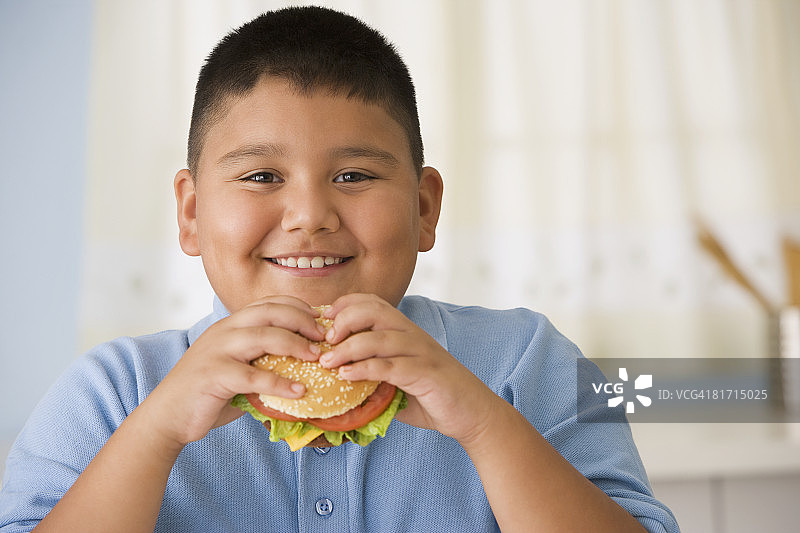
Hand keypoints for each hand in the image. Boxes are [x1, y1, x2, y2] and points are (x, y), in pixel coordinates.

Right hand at [140, 296, 325, 449]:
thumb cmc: (208, 393)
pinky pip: (254, 376)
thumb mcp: (237, 367)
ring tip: (318, 358)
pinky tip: (300, 391)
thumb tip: (303, 366)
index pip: (269, 303)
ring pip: (263, 336)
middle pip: (270, 312)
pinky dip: (280, 383)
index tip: (320, 320)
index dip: (298, 307)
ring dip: (296, 345)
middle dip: (302, 321)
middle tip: (324, 337)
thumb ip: (262, 360)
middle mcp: (224, 331)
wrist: (168, 416)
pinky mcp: (214, 375)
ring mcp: (218, 351)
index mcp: (230, 325)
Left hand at [318, 293, 500, 444]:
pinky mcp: (425, 374)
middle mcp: (412, 335)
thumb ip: (372, 375)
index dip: (345, 305)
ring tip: (326, 362)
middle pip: (373, 311)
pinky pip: (390, 367)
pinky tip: (346, 376)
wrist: (471, 413)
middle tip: (324, 340)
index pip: (372, 302)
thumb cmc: (431, 397)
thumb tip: (333, 380)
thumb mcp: (397, 381)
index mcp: (405, 330)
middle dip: (344, 320)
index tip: (323, 321)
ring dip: (348, 349)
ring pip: (378, 338)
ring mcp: (420, 353)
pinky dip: (365, 369)